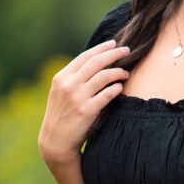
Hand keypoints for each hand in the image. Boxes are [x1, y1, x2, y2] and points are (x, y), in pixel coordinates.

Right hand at [38, 40, 130, 164]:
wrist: (56, 140)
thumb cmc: (62, 114)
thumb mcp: (61, 92)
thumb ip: (74, 78)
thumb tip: (95, 62)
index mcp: (61, 77)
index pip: (85, 57)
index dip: (101, 48)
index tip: (114, 44)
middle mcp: (68, 84)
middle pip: (96, 62)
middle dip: (114, 54)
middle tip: (127, 50)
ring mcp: (77, 97)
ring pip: (104, 76)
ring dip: (119, 72)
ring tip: (126, 73)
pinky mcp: (87, 110)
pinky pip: (108, 93)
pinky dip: (116, 88)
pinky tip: (120, 87)